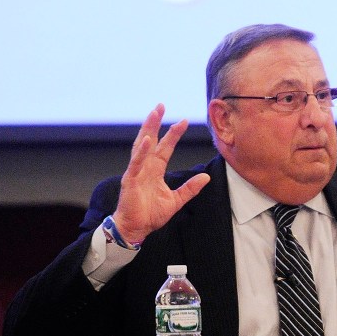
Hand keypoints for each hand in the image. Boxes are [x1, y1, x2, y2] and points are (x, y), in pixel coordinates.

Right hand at [112, 103, 209, 242]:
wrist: (136, 229)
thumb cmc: (151, 214)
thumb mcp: (176, 200)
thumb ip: (190, 188)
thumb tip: (205, 177)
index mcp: (155, 171)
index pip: (165, 148)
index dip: (173, 134)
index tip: (183, 121)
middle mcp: (145, 168)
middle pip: (150, 140)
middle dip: (155, 123)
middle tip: (161, 106)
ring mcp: (136, 172)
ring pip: (141, 146)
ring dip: (147, 129)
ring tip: (153, 114)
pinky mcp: (130, 180)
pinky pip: (136, 163)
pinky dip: (142, 152)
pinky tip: (147, 140)